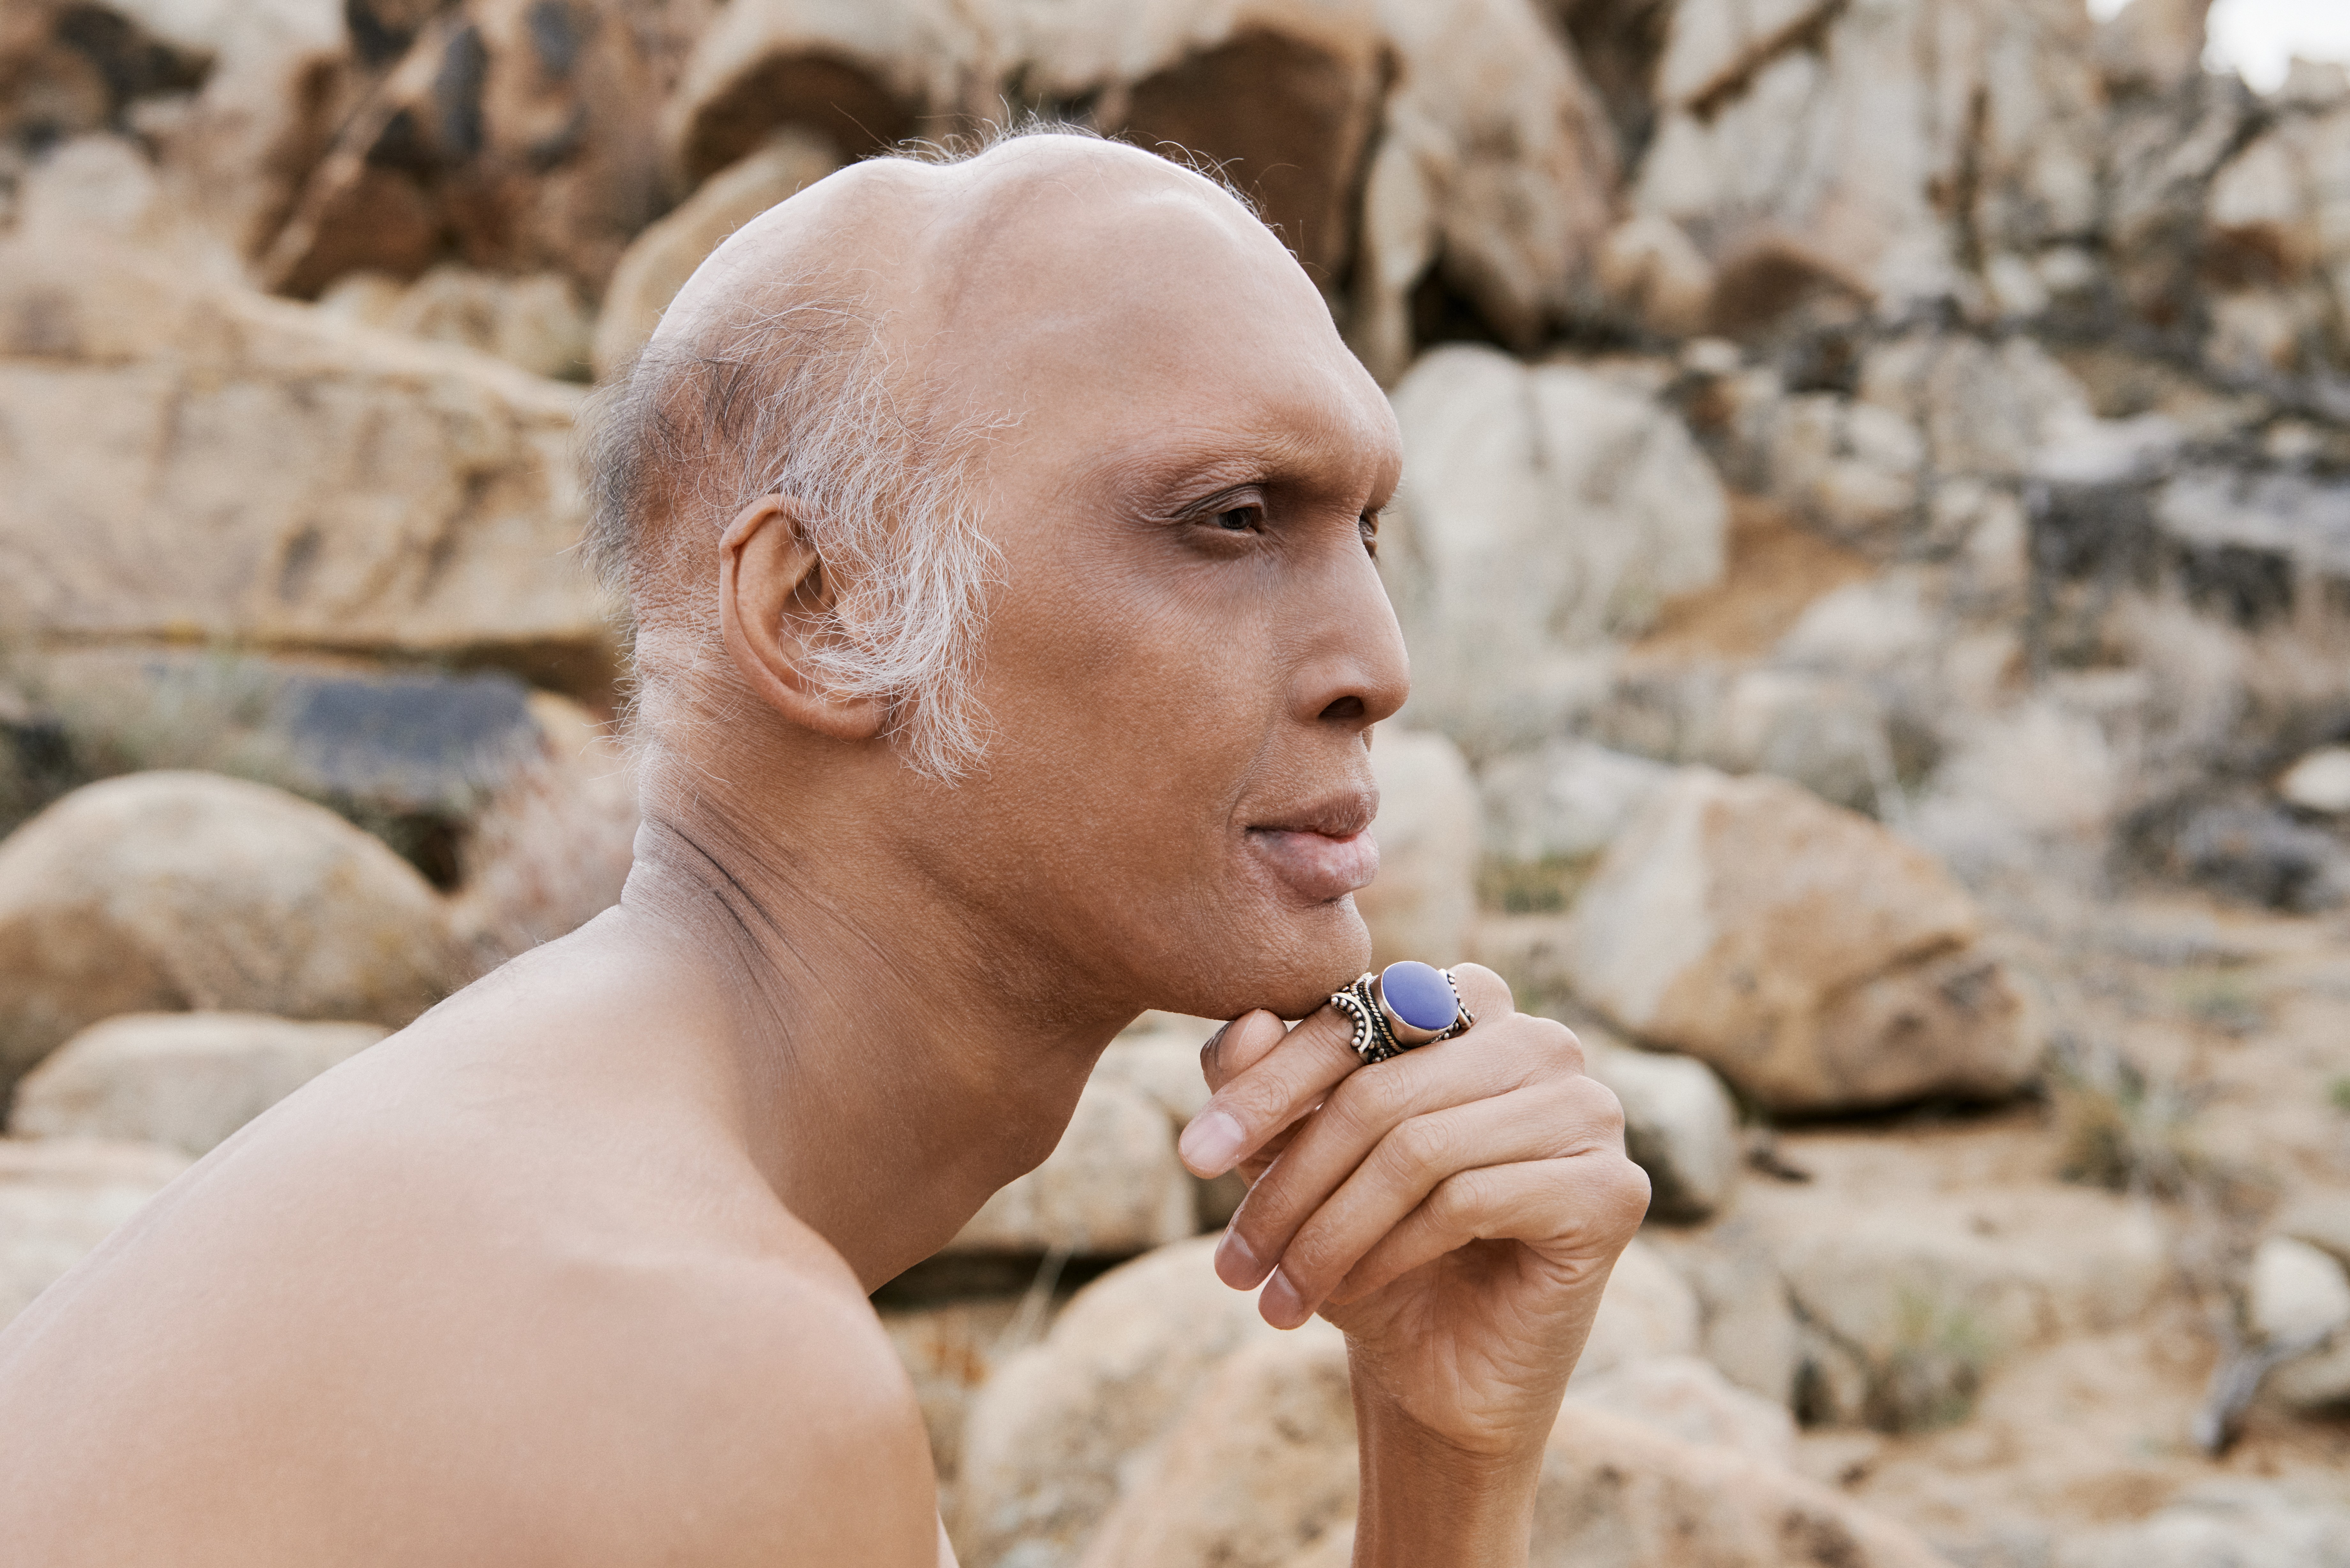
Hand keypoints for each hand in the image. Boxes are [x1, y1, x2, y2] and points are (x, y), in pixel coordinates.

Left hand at [1176, 964, 1648, 1460]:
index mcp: (1472, 1007)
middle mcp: (1542, 1042)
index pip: (1355, 1016)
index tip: (1191, 1155)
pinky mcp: (1609, 1190)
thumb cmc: (1371, 1248)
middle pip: (1382, 1089)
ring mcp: (1588, 1111)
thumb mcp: (1299, 1161)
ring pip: (1419, 1150)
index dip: (1264, 1086)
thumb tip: (1246, 1022)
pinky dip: (1390, 1251)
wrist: (1438, 1370)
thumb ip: (1266, 1083)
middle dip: (1290, 1178)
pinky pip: (1469, 1200)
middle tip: (1231, 1262)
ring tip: (1276, 1292)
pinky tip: (1350, 1293)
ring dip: (1329, 1231)